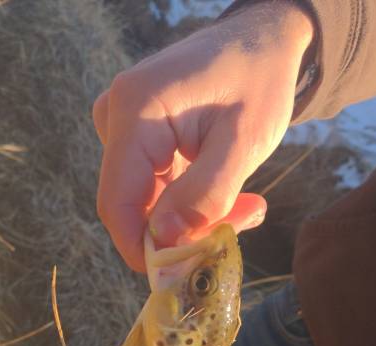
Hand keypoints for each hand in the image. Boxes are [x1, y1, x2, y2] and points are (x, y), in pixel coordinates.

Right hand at [93, 1, 313, 270]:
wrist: (260, 42)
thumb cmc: (258, 82)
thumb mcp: (244, 141)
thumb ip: (206, 194)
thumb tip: (164, 242)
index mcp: (136, 110)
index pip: (118, 204)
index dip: (142, 250)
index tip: (184, 272)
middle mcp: (115, 117)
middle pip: (132, 207)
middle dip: (181, 233)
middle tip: (242, 224)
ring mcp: (121, 128)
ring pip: (144, 204)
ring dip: (192, 220)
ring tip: (246, 206)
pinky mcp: (135, 139)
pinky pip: (152, 191)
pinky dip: (189, 205)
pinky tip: (228, 194)